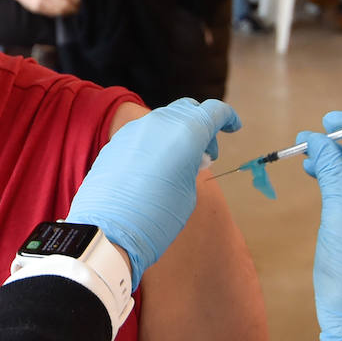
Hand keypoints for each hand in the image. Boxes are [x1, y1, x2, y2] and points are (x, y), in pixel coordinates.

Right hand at [10, 0, 79, 16]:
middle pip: (64, 2)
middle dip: (73, 6)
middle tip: (78, 8)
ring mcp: (39, 0)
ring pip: (58, 9)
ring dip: (67, 12)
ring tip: (72, 11)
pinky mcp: (36, 7)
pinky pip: (50, 13)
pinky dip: (58, 13)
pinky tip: (63, 12)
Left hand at [69, 99, 241, 288]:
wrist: (108, 232)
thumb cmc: (156, 217)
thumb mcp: (188, 192)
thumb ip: (191, 165)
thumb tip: (185, 158)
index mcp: (185, 132)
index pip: (214, 111)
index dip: (228, 117)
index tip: (233, 127)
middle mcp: (159, 123)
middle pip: (187, 109)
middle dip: (202, 124)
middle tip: (206, 154)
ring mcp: (133, 131)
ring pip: (163, 119)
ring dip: (177, 133)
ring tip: (180, 163)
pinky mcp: (115, 143)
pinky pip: (143, 133)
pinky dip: (157, 142)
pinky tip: (155, 167)